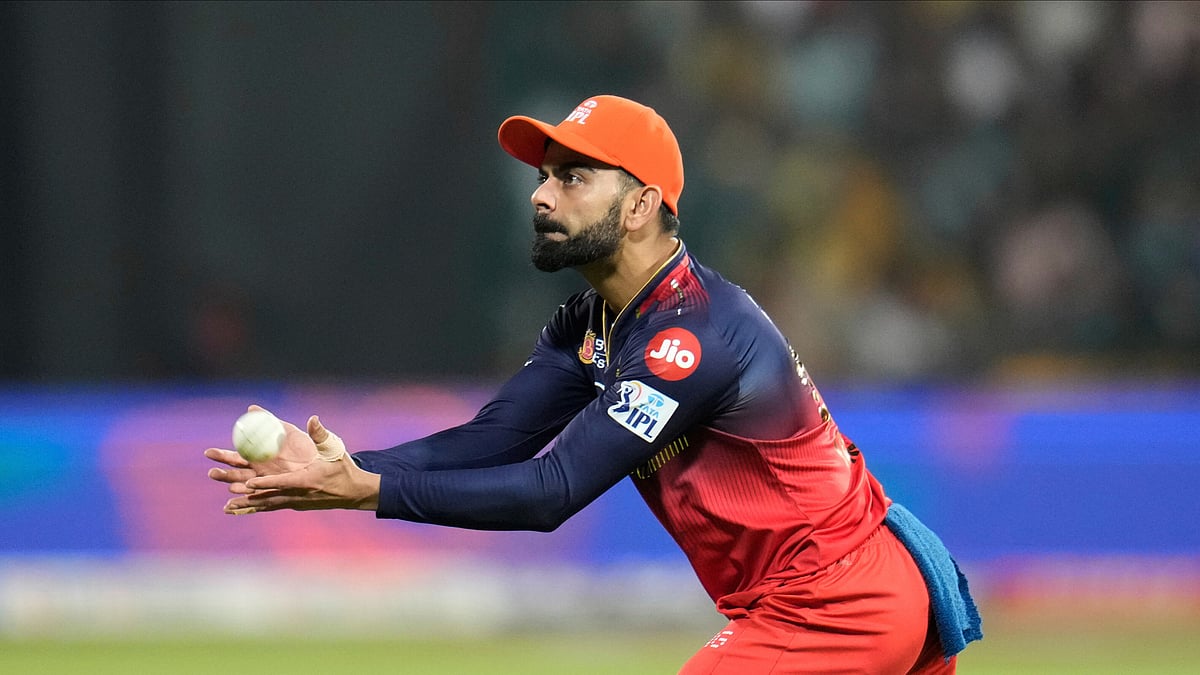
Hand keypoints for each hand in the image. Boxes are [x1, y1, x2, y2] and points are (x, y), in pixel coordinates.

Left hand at [205, 405, 380, 513]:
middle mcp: (299, 495)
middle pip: (269, 496)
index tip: (248, 483)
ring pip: (267, 505)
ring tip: (225, 508)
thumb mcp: (334, 450)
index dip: (266, 484)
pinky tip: (238, 510)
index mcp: (308, 481)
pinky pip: (270, 507)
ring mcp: (295, 502)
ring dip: (246, 505)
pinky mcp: (294, 505)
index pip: (284, 483)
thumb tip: (313, 419)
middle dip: (247, 494)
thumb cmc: (342, 468)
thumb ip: (321, 435)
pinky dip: (254, 508)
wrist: (353, 492)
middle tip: (227, 491)